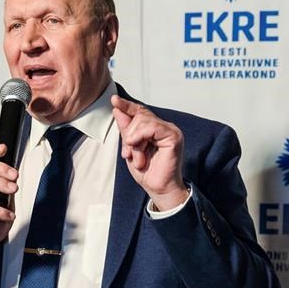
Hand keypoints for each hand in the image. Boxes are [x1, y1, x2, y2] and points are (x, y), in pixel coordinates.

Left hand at [111, 95, 188, 210]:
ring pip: (143, 122)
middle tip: (129, 154)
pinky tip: (135, 146)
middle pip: (139, 116)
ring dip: (134, 142)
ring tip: (138, 158)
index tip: (114, 99)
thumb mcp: (129, 147)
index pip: (139, 112)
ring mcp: (170, 130)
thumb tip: (117, 109)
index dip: (126, 106)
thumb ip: (125, 129)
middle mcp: (163, 127)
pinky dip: (140, 136)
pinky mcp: (173, 136)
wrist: (157, 188)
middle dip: (128, 135)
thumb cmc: (146, 171)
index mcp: (154, 129)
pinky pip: (152, 127)